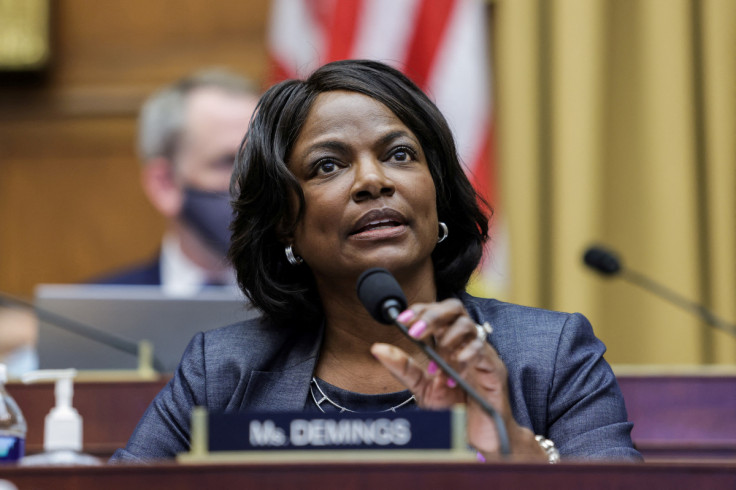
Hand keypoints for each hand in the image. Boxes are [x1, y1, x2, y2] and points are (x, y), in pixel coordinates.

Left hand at [370, 298, 545, 460]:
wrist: (475, 437)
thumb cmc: (452, 409)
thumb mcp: (421, 388)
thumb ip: (402, 367)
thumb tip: (377, 348)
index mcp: (448, 342)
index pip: (435, 312)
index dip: (419, 311)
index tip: (402, 320)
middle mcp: (465, 342)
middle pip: (453, 308)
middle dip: (433, 316)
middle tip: (415, 332)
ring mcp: (481, 353)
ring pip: (468, 325)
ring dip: (447, 340)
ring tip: (436, 364)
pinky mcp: (494, 368)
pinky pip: (481, 351)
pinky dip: (463, 359)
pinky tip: (451, 377)